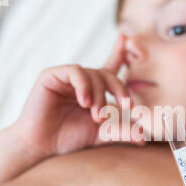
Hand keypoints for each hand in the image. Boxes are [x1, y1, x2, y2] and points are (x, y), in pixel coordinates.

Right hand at [12, 34, 144, 158]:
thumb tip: (144, 137)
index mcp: (94, 91)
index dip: (119, 53)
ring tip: (98, 115)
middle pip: (107, 73)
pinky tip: (85, 102)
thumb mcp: (101, 134)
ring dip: (100, 94)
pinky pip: (74, 71)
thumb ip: (121, 131)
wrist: (41, 147)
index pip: (110, 68)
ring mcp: (67, 77)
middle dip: (119, 88)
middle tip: (126, 106)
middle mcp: (81, 81)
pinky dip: (83, 85)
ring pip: (92, 73)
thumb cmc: (69, 139)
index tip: (128, 38)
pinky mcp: (52, 76)